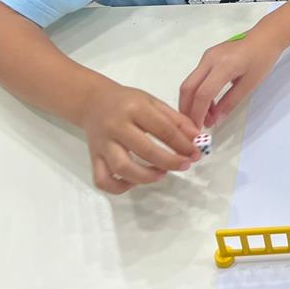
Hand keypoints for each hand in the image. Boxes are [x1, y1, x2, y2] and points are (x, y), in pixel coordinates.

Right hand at [79, 80, 200, 194]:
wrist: (93, 102)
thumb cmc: (127, 101)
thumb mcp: (153, 102)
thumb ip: (175, 119)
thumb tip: (196, 138)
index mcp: (135, 108)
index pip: (163, 129)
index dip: (182, 144)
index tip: (195, 153)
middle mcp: (116, 126)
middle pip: (144, 150)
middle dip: (170, 161)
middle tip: (185, 165)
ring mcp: (103, 144)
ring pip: (122, 168)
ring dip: (146, 176)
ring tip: (162, 173)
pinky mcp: (93, 158)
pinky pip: (102, 180)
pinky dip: (119, 187)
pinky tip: (135, 181)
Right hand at [179, 33, 283, 127]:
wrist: (266, 36)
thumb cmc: (263, 59)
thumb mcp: (250, 84)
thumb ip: (231, 102)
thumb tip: (215, 120)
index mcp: (223, 65)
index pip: (203, 93)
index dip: (198, 114)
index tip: (199, 130)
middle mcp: (209, 59)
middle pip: (188, 87)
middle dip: (187, 109)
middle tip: (195, 127)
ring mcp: (206, 56)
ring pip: (190, 82)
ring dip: (192, 102)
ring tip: (206, 118)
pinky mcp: (208, 56)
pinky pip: (197, 77)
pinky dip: (198, 93)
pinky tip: (209, 104)